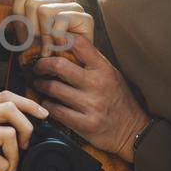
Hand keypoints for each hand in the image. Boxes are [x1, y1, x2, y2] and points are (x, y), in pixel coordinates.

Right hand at [0, 90, 48, 170]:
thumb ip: (0, 121)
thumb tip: (33, 118)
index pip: (5, 96)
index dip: (28, 103)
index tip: (43, 114)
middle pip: (10, 109)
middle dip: (26, 129)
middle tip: (24, 146)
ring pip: (9, 134)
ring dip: (13, 157)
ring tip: (3, 166)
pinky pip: (2, 159)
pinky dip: (2, 170)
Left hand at [9, 0, 93, 54]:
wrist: (62, 69)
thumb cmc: (43, 48)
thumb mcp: (24, 27)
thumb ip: (19, 4)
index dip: (19, 13)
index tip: (26, 31)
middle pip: (32, 3)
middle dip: (31, 29)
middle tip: (39, 43)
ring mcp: (75, 6)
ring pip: (44, 11)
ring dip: (43, 36)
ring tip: (49, 47)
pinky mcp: (86, 18)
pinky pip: (59, 21)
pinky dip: (55, 39)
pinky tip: (59, 48)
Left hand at [29, 34, 149, 160]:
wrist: (133, 131)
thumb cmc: (118, 100)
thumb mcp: (111, 75)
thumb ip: (92, 62)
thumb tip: (66, 46)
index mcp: (104, 69)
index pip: (79, 44)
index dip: (60, 39)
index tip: (49, 43)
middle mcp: (97, 84)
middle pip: (59, 65)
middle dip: (42, 65)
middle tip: (37, 68)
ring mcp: (91, 105)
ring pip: (53, 88)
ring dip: (41, 86)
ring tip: (39, 85)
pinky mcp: (84, 124)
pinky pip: (55, 110)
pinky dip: (47, 105)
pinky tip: (47, 103)